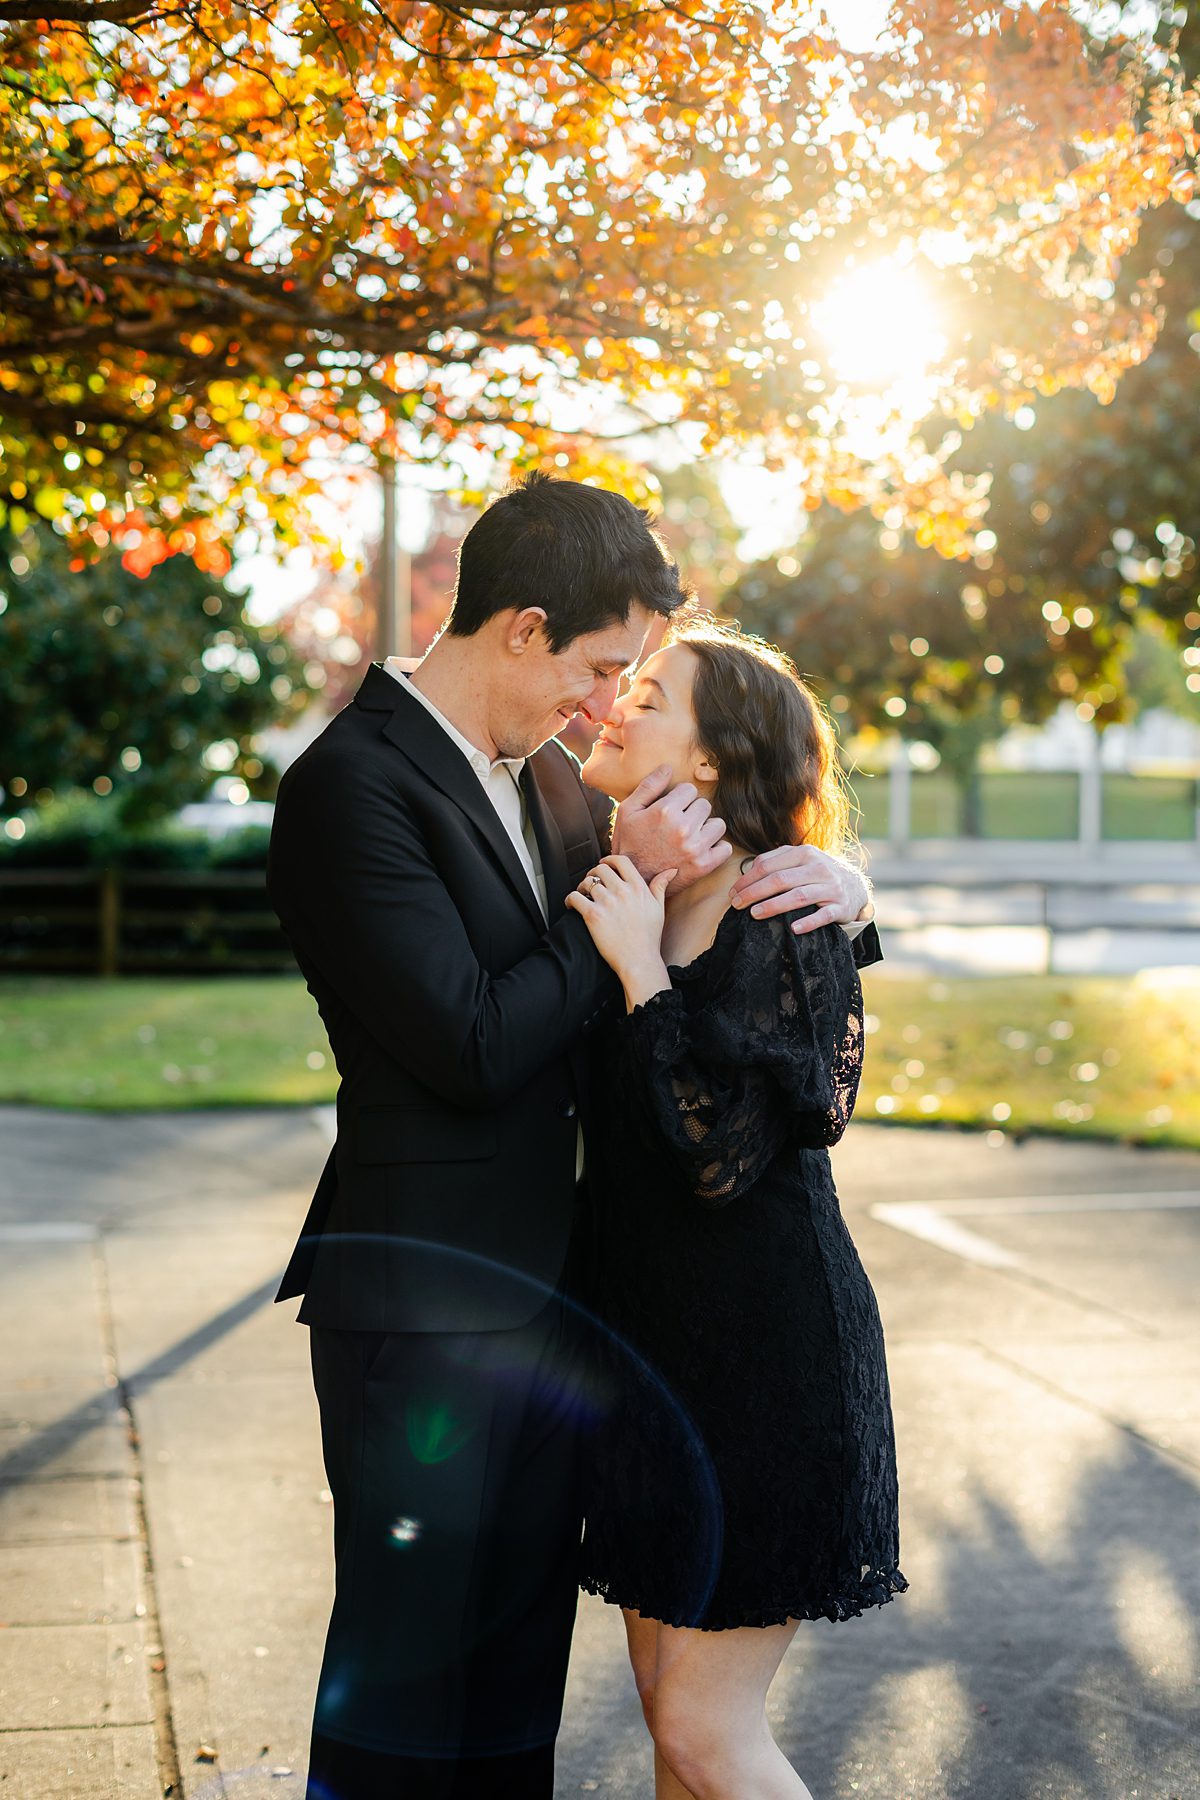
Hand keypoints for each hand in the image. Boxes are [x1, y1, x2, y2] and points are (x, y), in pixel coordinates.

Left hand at [565, 855, 673, 1007]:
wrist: (639, 961)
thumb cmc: (649, 938)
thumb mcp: (659, 909)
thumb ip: (660, 886)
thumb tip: (671, 871)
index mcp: (638, 888)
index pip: (621, 861)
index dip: (609, 859)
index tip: (603, 864)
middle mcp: (623, 892)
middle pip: (600, 869)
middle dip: (594, 874)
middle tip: (591, 882)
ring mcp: (607, 903)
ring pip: (587, 882)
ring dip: (582, 886)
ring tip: (583, 895)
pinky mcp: (593, 915)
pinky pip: (574, 897)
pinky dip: (570, 899)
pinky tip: (572, 905)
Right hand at [610, 765, 731, 894]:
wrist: (633, 880)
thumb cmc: (628, 844)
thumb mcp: (628, 811)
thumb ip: (649, 786)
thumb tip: (667, 767)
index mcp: (665, 811)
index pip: (689, 790)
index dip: (680, 798)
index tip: (671, 810)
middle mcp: (682, 828)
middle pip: (704, 805)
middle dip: (693, 812)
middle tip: (680, 824)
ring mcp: (695, 847)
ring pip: (718, 824)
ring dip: (707, 828)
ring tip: (692, 835)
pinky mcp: (703, 865)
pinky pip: (725, 848)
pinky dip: (717, 848)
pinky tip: (702, 848)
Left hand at [729, 844, 871, 934]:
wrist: (855, 886)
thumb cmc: (817, 874)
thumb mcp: (800, 861)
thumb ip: (776, 863)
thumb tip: (745, 874)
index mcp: (804, 853)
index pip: (768, 865)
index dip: (747, 879)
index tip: (733, 893)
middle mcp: (818, 868)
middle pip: (780, 879)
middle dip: (754, 892)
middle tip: (737, 905)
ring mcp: (831, 887)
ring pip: (799, 896)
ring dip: (774, 906)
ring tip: (755, 914)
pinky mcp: (841, 906)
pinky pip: (823, 916)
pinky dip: (808, 922)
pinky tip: (793, 929)